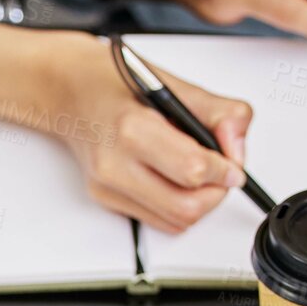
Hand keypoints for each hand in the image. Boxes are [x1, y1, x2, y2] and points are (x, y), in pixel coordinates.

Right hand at [46, 34, 251, 233]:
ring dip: (198, 204)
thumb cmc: (114, 83)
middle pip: (187, 207)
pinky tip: (173, 180)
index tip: (232, 164)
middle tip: (220, 174)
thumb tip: (237, 148)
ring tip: (198, 176)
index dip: (224, 170)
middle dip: (215, 194)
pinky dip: (177, 207)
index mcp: (133, 129)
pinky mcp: (105, 200)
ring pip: (176, 222)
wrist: (69, 93)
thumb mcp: (174, 84)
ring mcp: (107, 186)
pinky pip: (159, 221)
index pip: (194, 169)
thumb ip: (218, 113)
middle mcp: (115, 164)